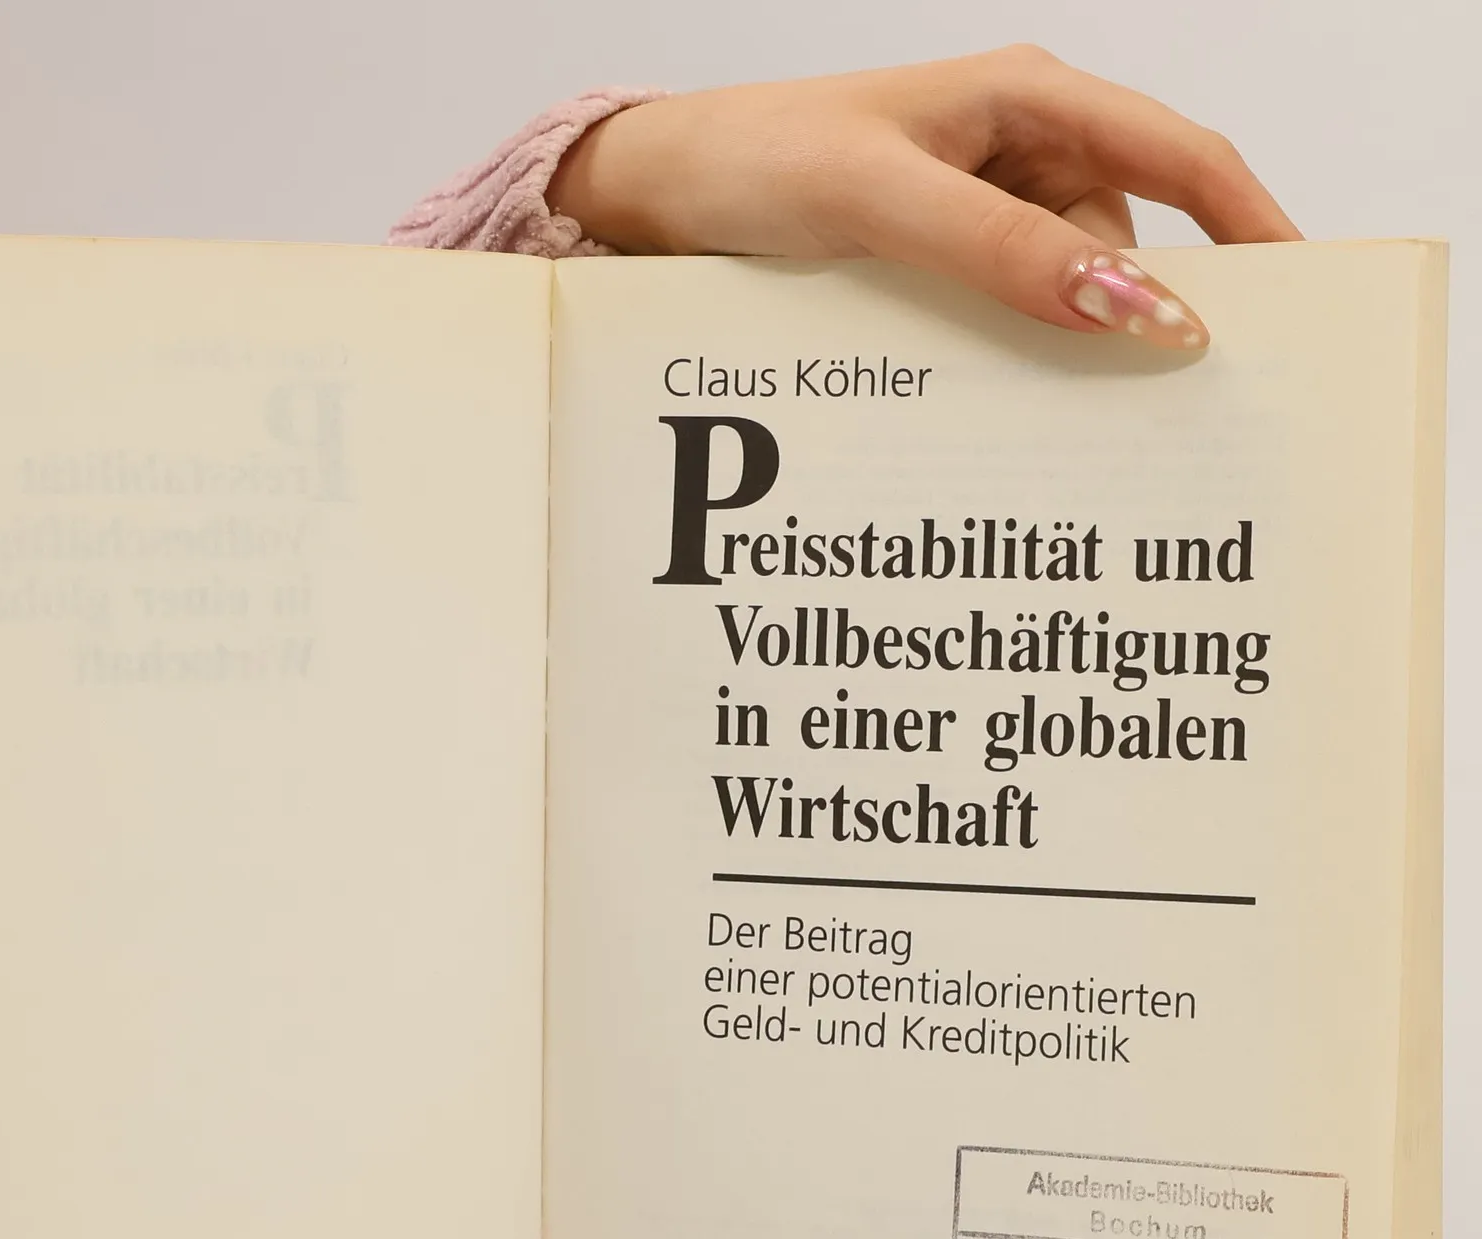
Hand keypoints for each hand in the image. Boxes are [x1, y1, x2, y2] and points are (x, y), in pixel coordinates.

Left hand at [548, 47, 1301, 348]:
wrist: (658, 195)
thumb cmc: (759, 162)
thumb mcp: (885, 203)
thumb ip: (1005, 253)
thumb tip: (1137, 304)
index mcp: (1027, 100)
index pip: (1180, 157)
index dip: (1251, 230)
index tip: (1297, 308)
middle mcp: (1015, 150)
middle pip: (1121, 242)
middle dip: (1132, 318)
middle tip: (1145, 416)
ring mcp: (974, 210)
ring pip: (1058, 293)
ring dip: (1049, 351)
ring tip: (1026, 421)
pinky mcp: (931, 263)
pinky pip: (998, 316)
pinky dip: (999, 361)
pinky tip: (976, 403)